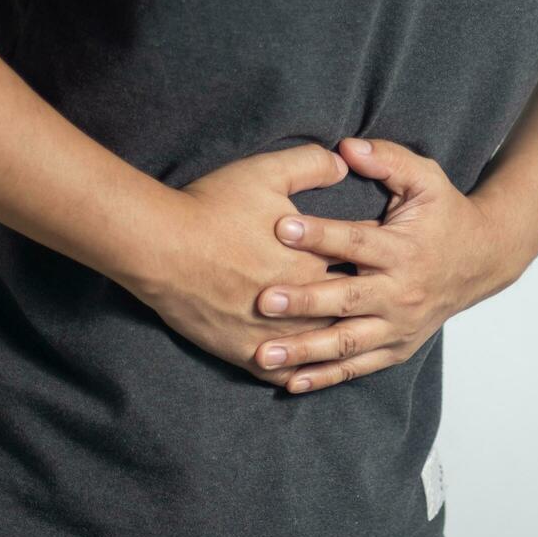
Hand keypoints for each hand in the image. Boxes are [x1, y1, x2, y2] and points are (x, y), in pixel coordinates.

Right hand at [131, 143, 352, 384]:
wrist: (159, 247)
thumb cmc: (212, 207)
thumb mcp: (266, 172)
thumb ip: (311, 165)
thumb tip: (344, 164)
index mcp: (315, 260)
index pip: (360, 262)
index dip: (371, 256)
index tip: (378, 254)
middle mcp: (303, 303)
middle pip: (347, 309)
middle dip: (362, 303)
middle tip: (374, 299)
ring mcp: (275, 332)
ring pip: (320, 346)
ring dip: (335, 341)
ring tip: (348, 337)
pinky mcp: (246, 352)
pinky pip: (284, 372)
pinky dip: (299, 372)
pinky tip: (307, 371)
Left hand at [251, 138, 518, 392]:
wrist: (484, 261)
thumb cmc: (445, 215)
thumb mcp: (426, 179)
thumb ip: (388, 159)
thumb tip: (347, 147)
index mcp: (404, 250)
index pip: (356, 242)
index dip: (320, 235)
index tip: (281, 227)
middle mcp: (402, 293)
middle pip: (348, 299)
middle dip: (305, 301)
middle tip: (263, 301)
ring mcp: (400, 326)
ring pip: (347, 343)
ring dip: (305, 350)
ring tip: (263, 353)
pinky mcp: (397, 348)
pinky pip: (358, 367)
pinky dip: (325, 376)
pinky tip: (290, 382)